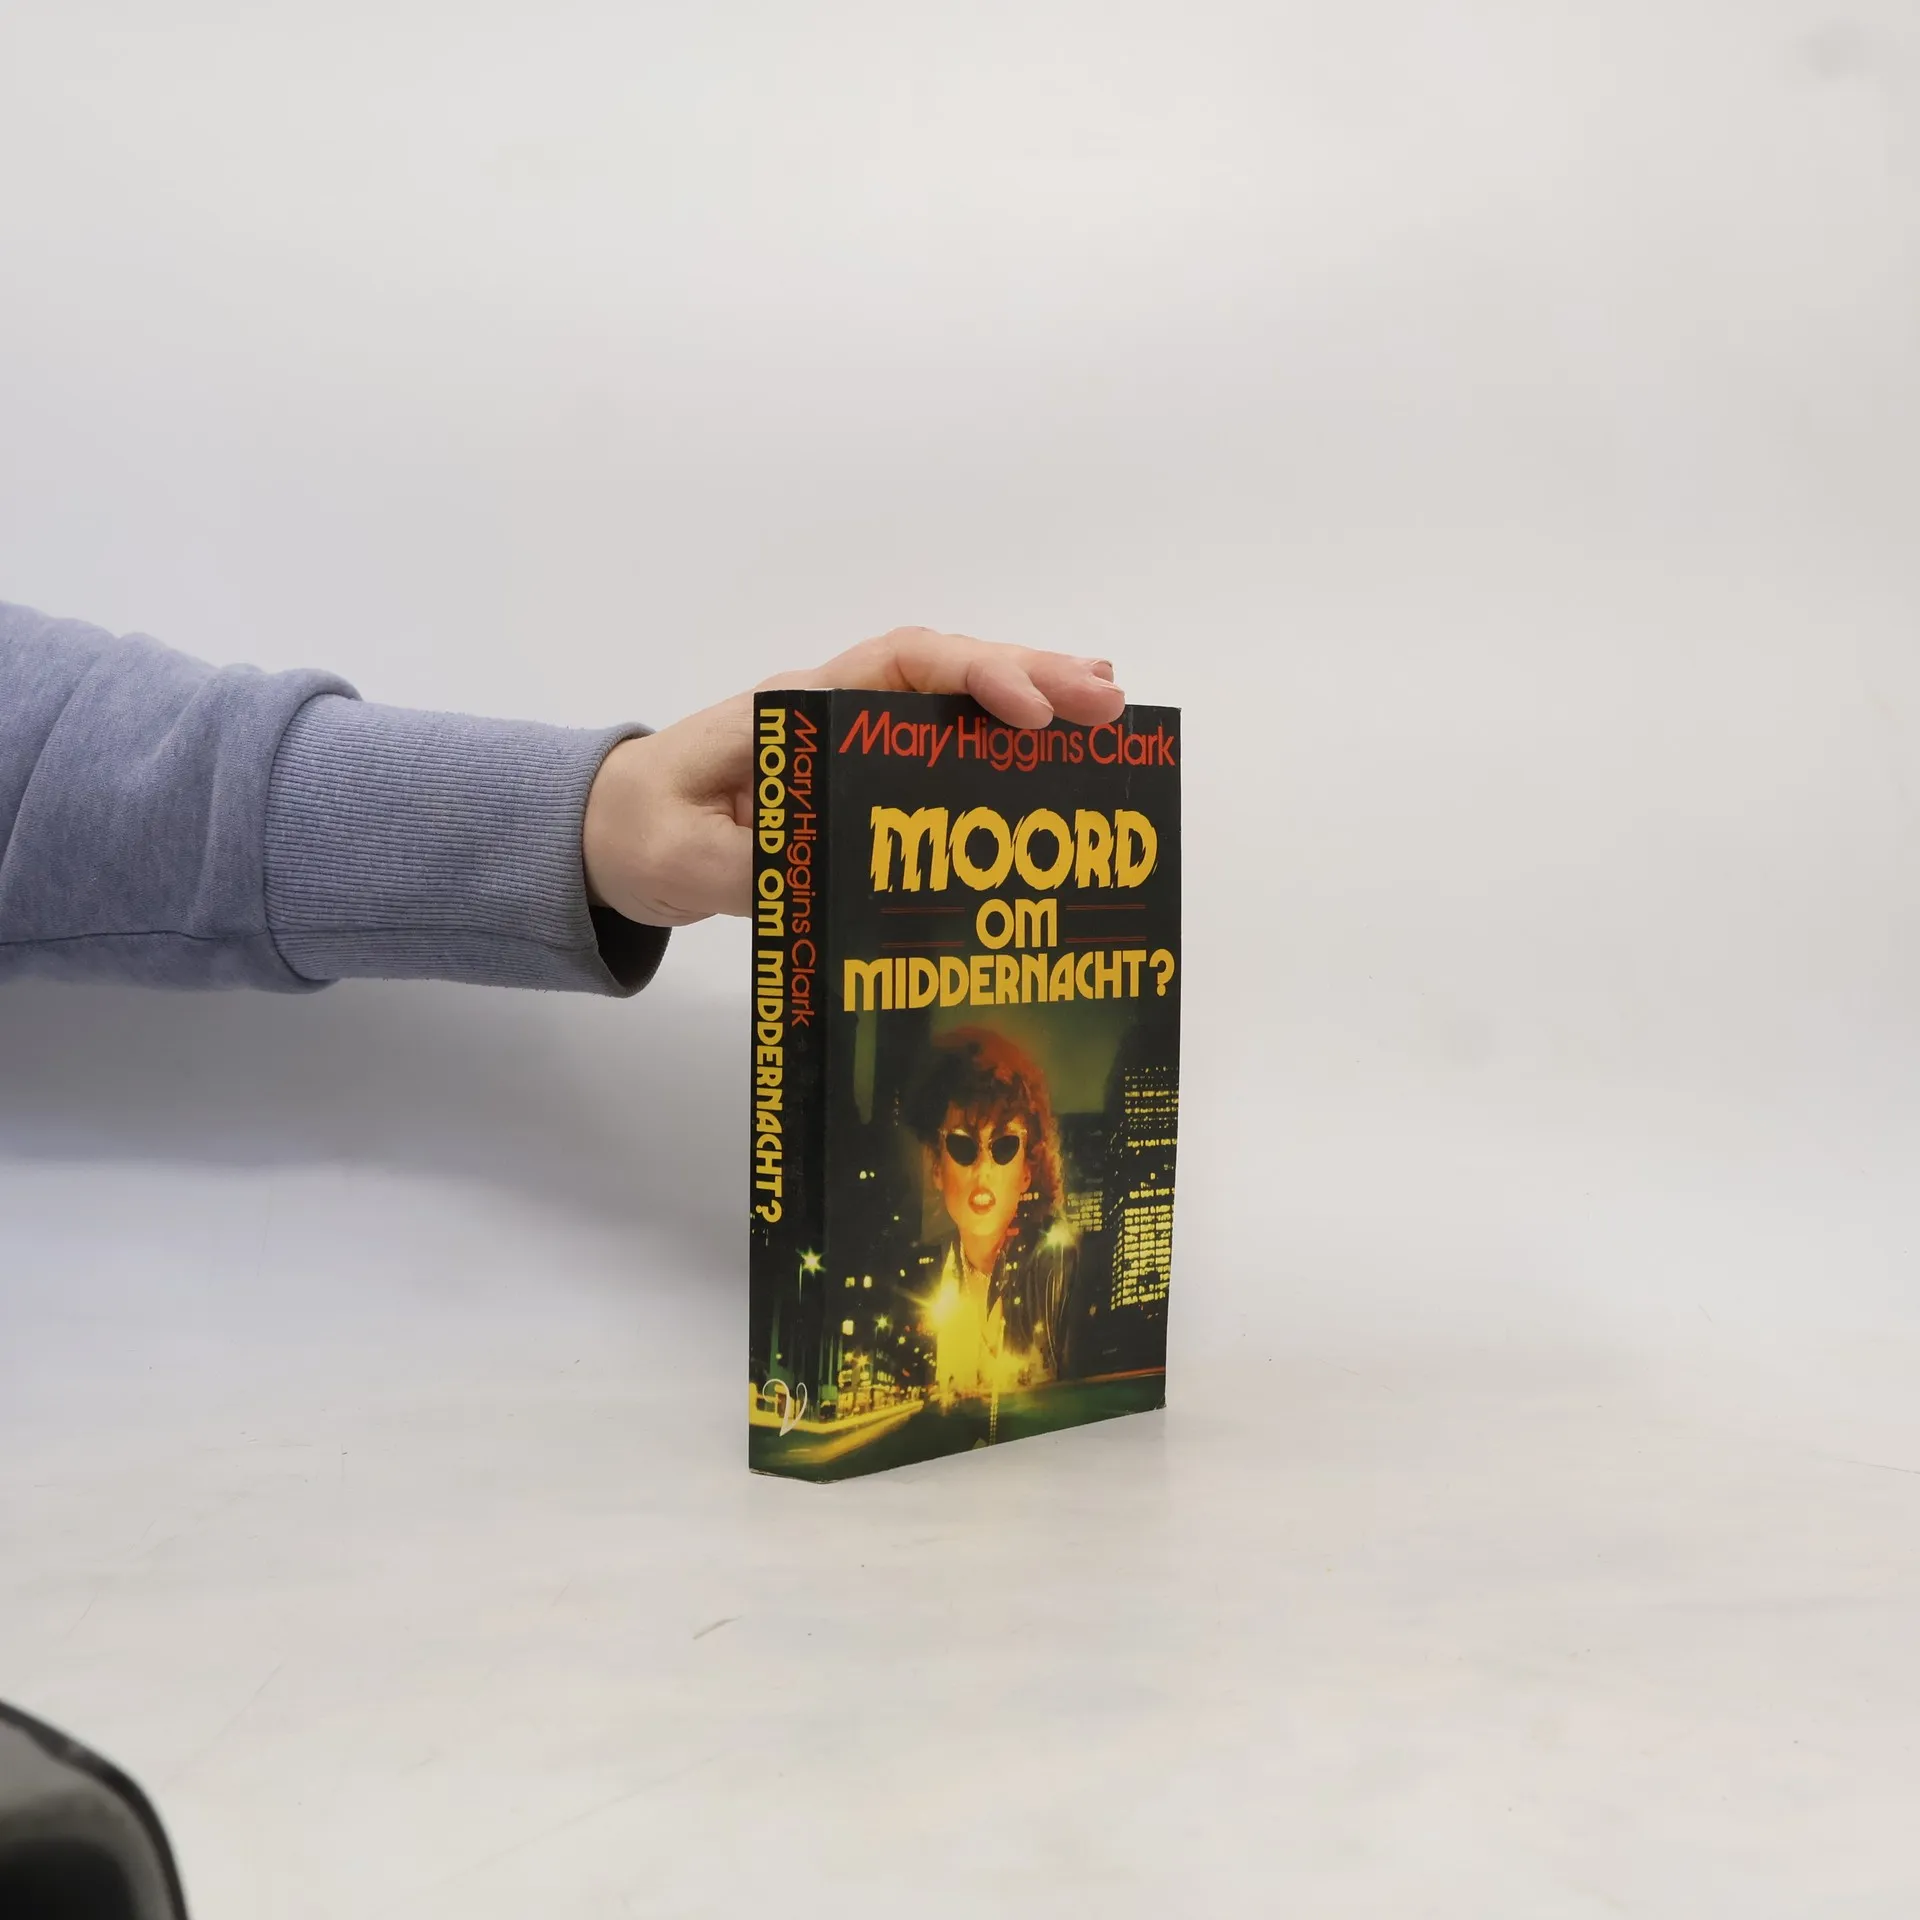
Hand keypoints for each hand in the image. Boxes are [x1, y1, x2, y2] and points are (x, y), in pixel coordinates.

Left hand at [582, 627, 1125, 926]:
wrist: (607, 835)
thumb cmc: (640, 830)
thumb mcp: (682, 857)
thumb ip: (752, 862)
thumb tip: (832, 871)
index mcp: (795, 710)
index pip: (897, 667)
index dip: (972, 679)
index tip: (1028, 711)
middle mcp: (834, 708)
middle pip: (944, 672)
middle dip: (1030, 678)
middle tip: (1110, 701)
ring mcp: (850, 738)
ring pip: (952, 700)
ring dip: (1030, 697)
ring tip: (1108, 706)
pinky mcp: (859, 775)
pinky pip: (941, 743)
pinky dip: (1000, 741)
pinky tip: (1052, 749)